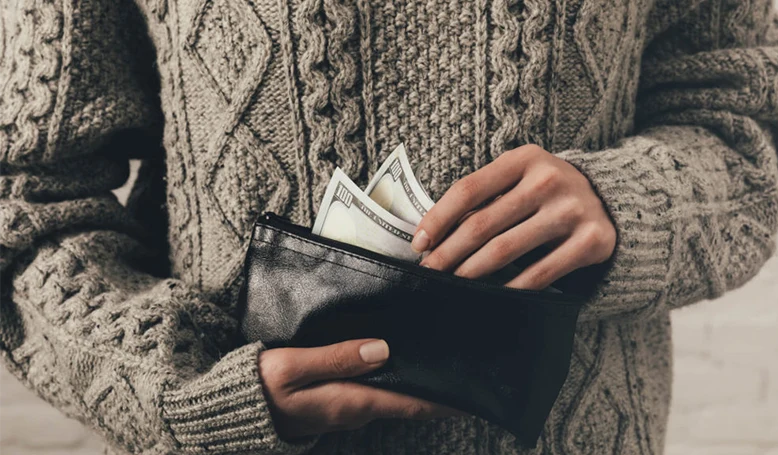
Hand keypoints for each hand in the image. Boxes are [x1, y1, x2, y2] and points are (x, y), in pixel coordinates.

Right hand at [259, 339, 460, 439]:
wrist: (232, 411)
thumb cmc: (260, 388)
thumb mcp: (293, 367)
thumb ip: (337, 358)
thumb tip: (382, 349)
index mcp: (351, 401)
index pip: (410, 403)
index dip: (443, 400)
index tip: (472, 393)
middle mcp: (355, 410)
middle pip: (407, 402)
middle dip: (437, 392)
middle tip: (465, 372)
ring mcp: (345, 410)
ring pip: (392, 398)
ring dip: (417, 387)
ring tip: (440, 366)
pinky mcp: (335, 404)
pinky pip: (375, 394)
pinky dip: (395, 384)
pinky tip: (399, 367)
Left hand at [413, 144, 615, 289]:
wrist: (614, 201)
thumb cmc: (548, 193)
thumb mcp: (521, 179)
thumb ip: (486, 197)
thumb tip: (434, 236)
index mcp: (524, 159)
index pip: (468, 189)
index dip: (438, 219)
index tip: (418, 244)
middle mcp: (549, 180)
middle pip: (482, 223)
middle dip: (448, 253)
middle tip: (429, 272)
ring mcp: (572, 210)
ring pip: (505, 250)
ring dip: (470, 273)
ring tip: (452, 284)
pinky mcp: (591, 241)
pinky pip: (539, 274)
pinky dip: (510, 288)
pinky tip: (491, 295)